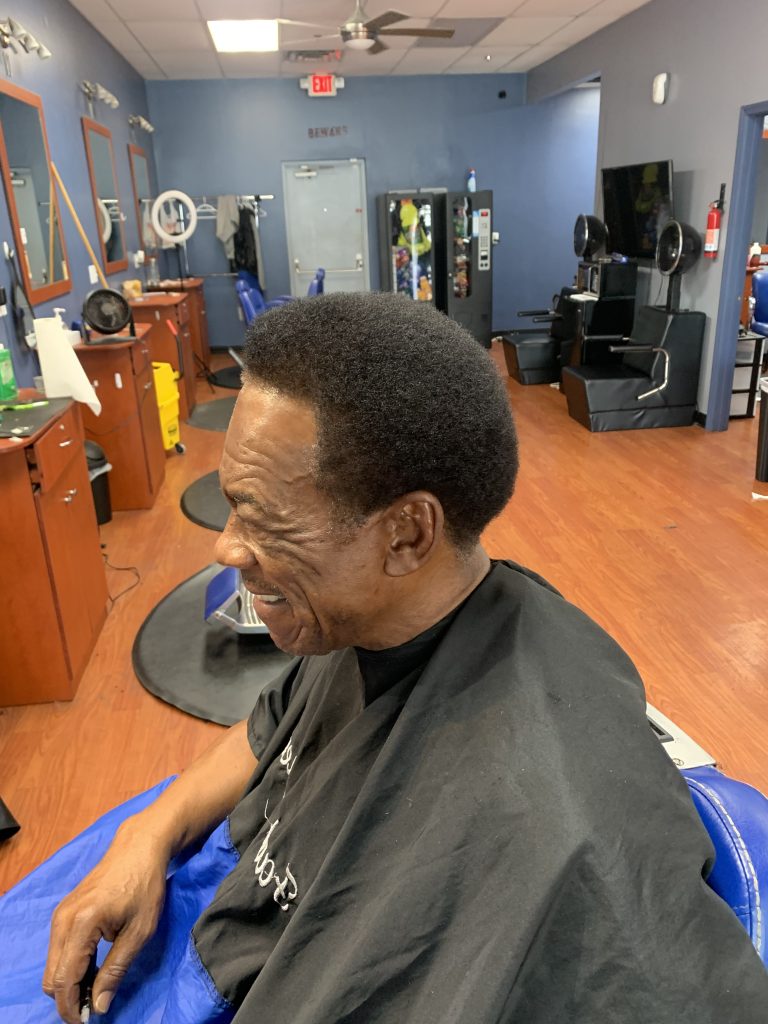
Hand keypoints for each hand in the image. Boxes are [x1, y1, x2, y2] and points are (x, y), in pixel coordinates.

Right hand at [42, 827, 167, 1022]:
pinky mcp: (64, 911)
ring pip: (52, 965)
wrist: (139, 846)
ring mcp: (61, 914)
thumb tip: (100, 1006)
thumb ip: (116, 969)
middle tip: (96, 1008)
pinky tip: (93, 969)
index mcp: (81, 924)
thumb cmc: (146, 886)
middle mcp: (63, 920)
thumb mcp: (140, 931)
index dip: (73, 1007)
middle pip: (52, 977)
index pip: (64, 980)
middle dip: (68, 999)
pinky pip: (58, 950)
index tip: (89, 1022)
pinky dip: (70, 966)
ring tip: (97, 989)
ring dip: (69, 983)